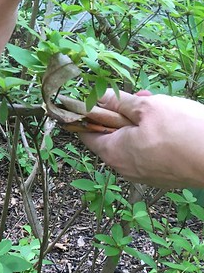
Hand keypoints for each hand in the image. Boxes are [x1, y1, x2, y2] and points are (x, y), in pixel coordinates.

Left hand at [80, 89, 203, 187]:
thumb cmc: (183, 132)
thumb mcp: (149, 107)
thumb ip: (121, 102)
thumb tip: (99, 96)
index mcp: (113, 153)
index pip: (88, 134)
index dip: (89, 116)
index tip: (95, 101)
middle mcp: (124, 169)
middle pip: (114, 137)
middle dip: (124, 115)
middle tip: (141, 98)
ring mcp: (144, 175)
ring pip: (135, 143)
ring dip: (143, 124)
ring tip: (163, 108)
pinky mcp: (163, 176)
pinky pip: (151, 153)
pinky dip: (157, 138)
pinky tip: (174, 125)